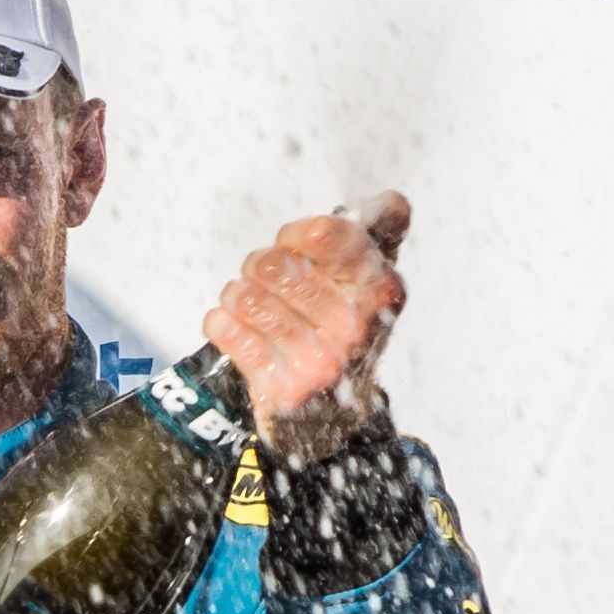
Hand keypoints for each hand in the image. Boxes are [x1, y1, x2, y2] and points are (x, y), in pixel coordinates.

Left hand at [203, 189, 409, 464]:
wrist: (335, 411)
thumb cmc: (344, 322)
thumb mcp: (371, 274)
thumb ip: (382, 228)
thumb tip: (393, 203)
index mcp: (382, 291)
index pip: (329, 235)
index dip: (300, 233)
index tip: (291, 240)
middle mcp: (357, 329)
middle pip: (275, 265)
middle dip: (260, 264)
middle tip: (262, 273)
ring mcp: (322, 364)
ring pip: (248, 297)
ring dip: (237, 293)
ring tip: (243, 299)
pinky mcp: (286, 391)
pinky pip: (231, 334)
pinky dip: (220, 322)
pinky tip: (227, 322)